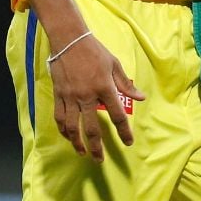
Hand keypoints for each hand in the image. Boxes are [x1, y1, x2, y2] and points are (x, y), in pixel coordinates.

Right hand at [48, 33, 144, 162]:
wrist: (70, 40)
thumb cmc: (95, 51)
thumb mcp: (114, 64)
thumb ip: (126, 85)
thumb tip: (141, 98)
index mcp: (104, 87)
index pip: (117, 114)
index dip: (123, 131)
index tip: (128, 142)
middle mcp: (87, 96)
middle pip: (92, 128)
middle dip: (97, 147)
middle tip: (100, 159)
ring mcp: (71, 97)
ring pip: (73, 128)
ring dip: (78, 143)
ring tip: (83, 153)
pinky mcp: (59, 95)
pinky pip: (60, 118)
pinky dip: (64, 131)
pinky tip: (69, 137)